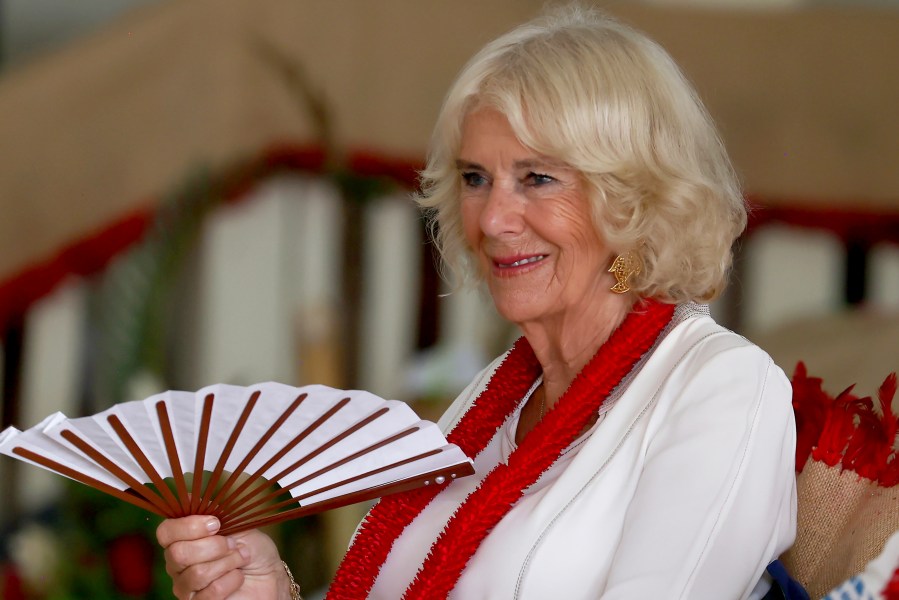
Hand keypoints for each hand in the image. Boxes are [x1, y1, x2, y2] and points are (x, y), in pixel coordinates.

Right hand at [156, 516, 292, 598]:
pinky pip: (211, 591)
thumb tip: (188, 498)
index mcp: (182, 540)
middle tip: (232, 544)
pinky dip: (232, 580)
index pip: (165, 532)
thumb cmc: (252, 548)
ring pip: (197, 573)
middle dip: (213, 546)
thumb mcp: (236, 523)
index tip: (215, 523)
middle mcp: (178, 564)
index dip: (189, 526)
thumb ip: (212, 512)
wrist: (270, 574)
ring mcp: (186, 587)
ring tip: (241, 558)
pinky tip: (239, 577)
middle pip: (178, 554)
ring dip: (227, 562)